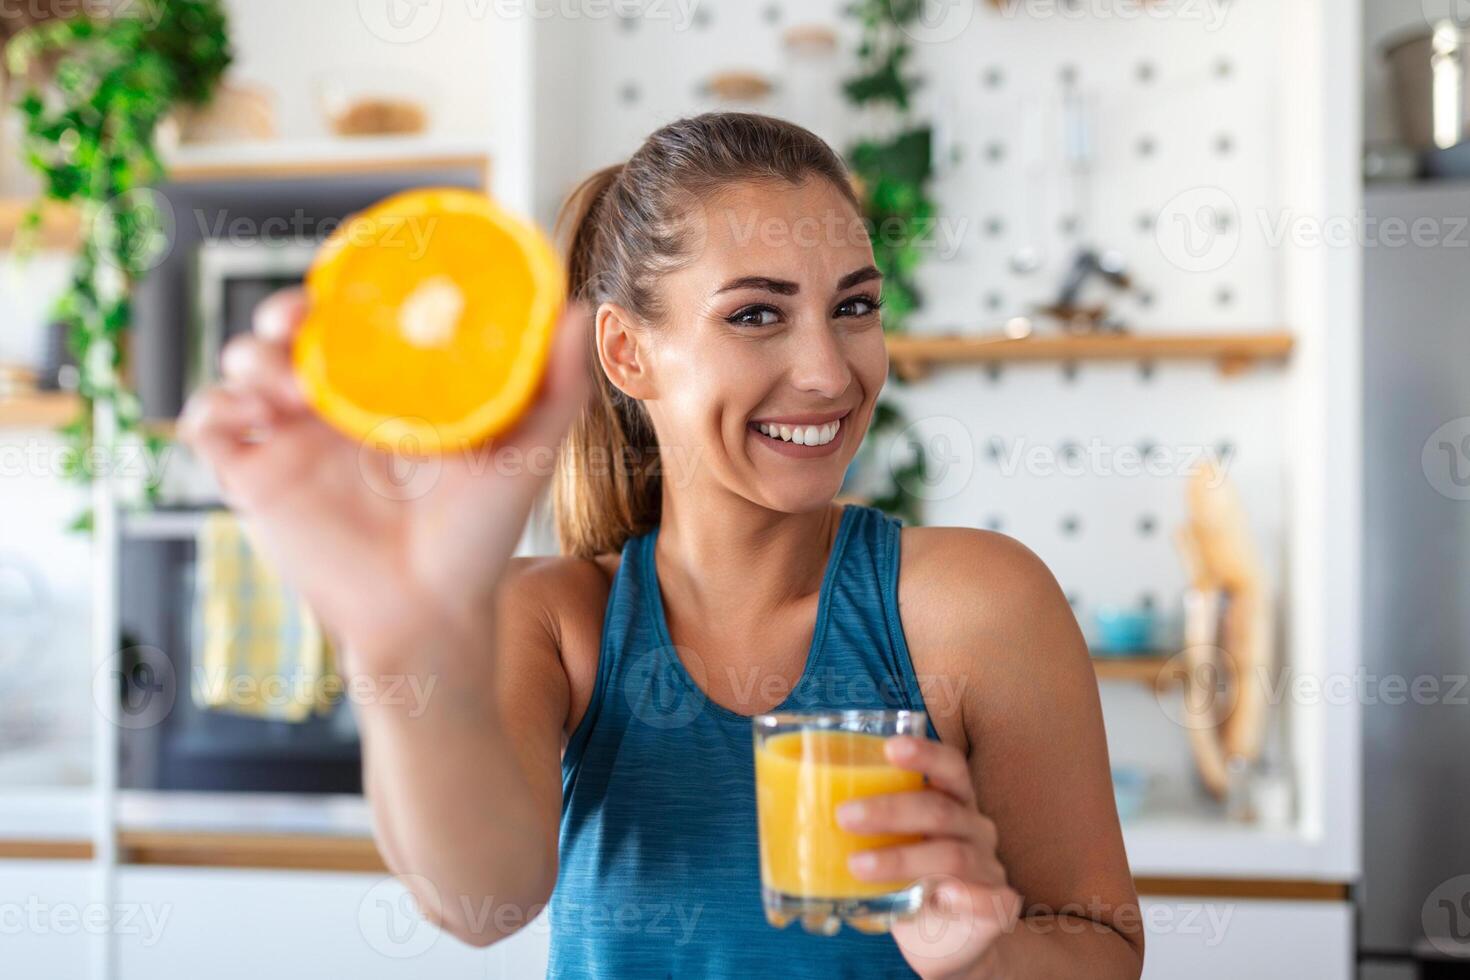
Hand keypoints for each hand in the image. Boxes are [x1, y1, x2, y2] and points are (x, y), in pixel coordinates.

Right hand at [178, 288, 591, 665]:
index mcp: (390, 390)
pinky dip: (209, 406)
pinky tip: (246, 414)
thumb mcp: (527, 451)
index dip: (339, 290)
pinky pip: (208, 428)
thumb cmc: (480, 535)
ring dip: (250, 356)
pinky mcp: (255, 481)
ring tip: (287, 385)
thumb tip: (579, 306)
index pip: (351, 317)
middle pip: (288, 333)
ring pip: (243, 368)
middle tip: (299, 323)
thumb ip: (558, 383)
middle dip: (282, 312)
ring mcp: (291, 441)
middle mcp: (337, 408)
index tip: (345, 278)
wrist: (432, 610)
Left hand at [837, 736, 1021, 978]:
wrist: (950, 938)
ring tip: (856, 866)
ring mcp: (987, 868)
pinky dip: (963, 897)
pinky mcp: (995, 907)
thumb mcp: (890, 842)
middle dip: (888, 810)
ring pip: (950, 855)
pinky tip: (939, 897)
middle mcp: (975, 827)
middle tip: (843, 814)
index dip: (924, 753)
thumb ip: (859, 822)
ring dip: (900, 859)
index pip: (949, 765)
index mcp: (953, 801)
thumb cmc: (911, 876)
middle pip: (939, 809)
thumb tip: (782, 804)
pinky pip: (985, 900)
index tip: (890, 746)